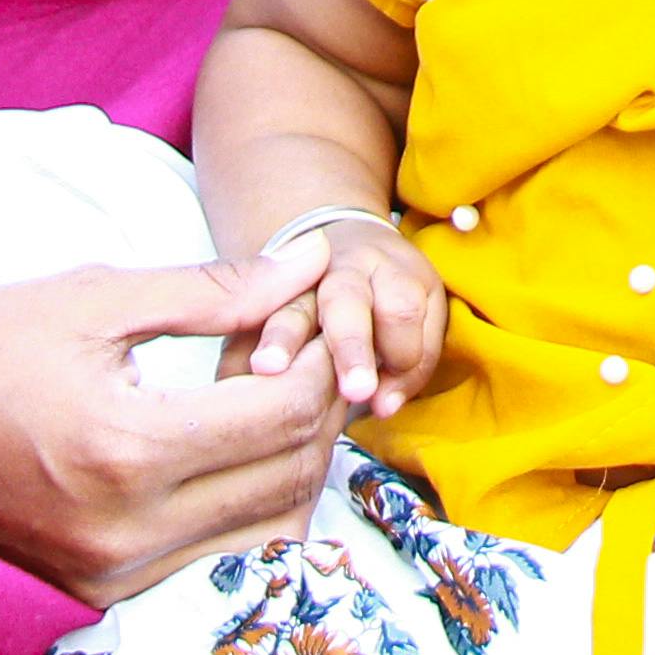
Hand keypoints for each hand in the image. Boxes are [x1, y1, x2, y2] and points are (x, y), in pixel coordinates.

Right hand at [0, 252, 344, 602]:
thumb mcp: (97, 296)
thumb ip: (216, 289)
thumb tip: (311, 262)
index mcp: (127, 451)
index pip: (280, 416)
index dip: (318, 360)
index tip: (310, 315)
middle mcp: (124, 533)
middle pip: (287, 480)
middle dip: (318, 411)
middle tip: (304, 349)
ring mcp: (107, 575)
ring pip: (262, 530)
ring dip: (288, 463)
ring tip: (268, 392)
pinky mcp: (93, 590)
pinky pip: (210, 555)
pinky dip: (243, 503)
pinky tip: (226, 442)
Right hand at [253, 220, 448, 413]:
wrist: (336, 247)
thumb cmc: (386, 293)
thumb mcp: (420, 310)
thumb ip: (412, 362)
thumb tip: (383, 407)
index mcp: (389, 272)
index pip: (403, 308)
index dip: (403, 349)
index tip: (395, 378)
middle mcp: (340, 273)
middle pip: (347, 302)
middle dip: (352, 345)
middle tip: (357, 389)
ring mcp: (294, 286)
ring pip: (290, 309)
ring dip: (281, 338)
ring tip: (269, 367)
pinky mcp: (259, 307)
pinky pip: (246, 328)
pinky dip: (240, 356)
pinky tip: (235, 381)